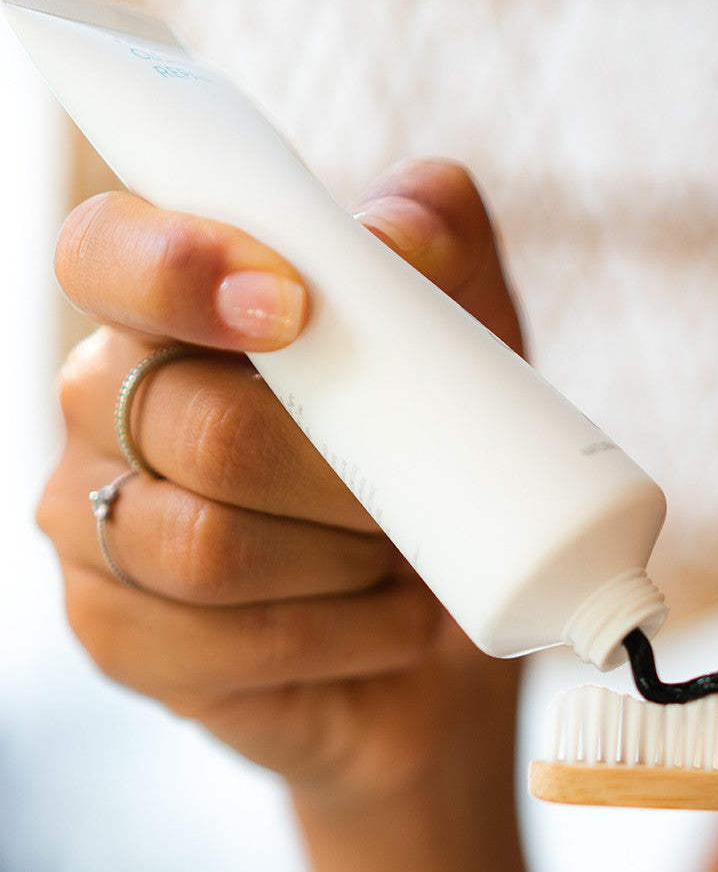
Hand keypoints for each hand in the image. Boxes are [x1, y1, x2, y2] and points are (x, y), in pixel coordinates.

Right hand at [37, 158, 524, 812]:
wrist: (435, 623)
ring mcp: (98, 529)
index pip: (105, 254)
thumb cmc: (434, 464)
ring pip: (212, 547)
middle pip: (198, 424)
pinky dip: (346, 634)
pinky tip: (386, 622)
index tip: (295, 308)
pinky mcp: (121, 636)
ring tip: (399, 556)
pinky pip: (239, 641)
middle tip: (412, 486)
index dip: (180, 269)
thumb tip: (402, 229)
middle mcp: (105, 411)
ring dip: (346, 558)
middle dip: (341, 468)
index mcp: (168, 316)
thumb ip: (439, 248)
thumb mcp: (464, 340)